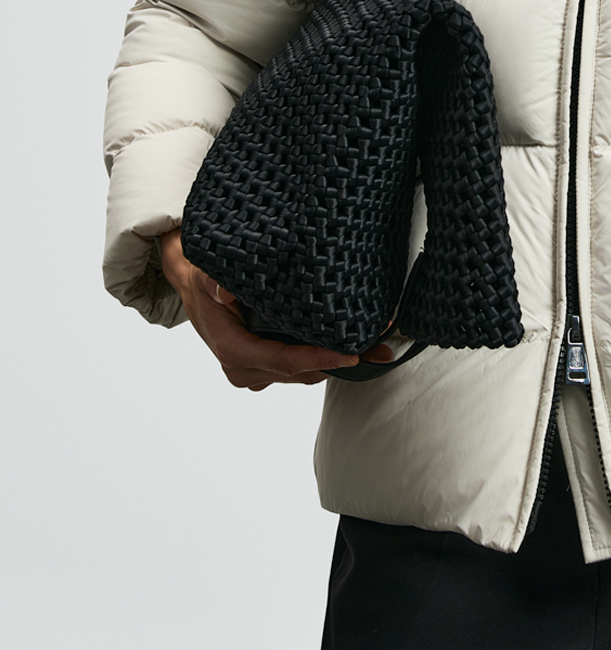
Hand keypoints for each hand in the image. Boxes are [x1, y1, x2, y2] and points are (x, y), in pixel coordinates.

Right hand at [158, 228, 393, 391]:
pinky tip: (352, 344)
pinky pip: (300, 368)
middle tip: (380, 350)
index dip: (320, 359)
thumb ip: (217, 282)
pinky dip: (324, 358)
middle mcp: (245, 369)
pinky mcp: (265, 368)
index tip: (351, 354)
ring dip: (338, 362)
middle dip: (341, 362)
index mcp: (234, 350)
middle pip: (302, 372)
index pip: (285, 361)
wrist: (192, 286)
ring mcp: (255, 372)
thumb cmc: (203, 279)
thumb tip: (224, 290)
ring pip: (305, 374)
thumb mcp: (206, 275)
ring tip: (376, 347)